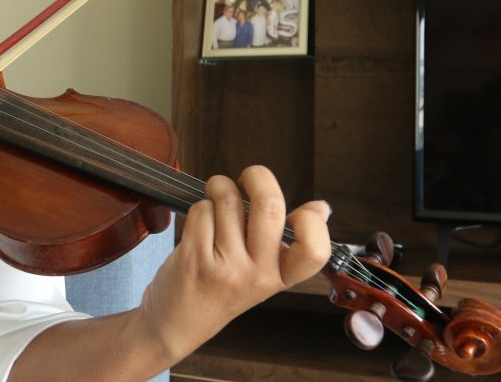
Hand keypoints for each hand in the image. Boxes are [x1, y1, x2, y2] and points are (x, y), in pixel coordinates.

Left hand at [133, 165, 330, 363]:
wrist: (178, 323)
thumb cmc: (222, 289)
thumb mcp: (263, 273)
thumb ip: (291, 241)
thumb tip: (322, 208)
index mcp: (280, 276)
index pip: (315, 249)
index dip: (311, 221)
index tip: (296, 211)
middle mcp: (256, 273)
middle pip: (269, 205)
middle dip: (258, 176)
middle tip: (250, 177)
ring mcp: (224, 265)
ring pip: (228, 200)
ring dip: (219, 189)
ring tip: (217, 200)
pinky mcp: (193, 255)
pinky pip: (201, 209)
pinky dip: (200, 207)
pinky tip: (200, 224)